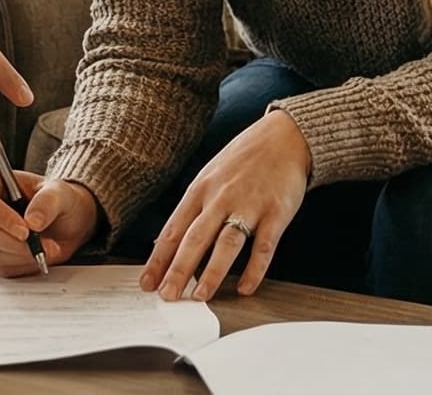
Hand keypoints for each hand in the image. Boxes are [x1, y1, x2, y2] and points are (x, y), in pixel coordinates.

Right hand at [0, 169, 98, 277]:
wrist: (67, 222)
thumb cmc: (59, 200)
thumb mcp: (59, 192)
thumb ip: (47, 202)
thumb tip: (32, 221)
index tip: (25, 229)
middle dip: (15, 242)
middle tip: (40, 243)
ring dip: (25, 254)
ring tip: (48, 246)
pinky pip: (4, 268)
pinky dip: (26, 265)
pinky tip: (40, 253)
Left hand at [141, 112, 310, 300]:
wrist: (284, 137)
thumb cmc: (243, 159)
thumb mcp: (210, 176)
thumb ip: (192, 208)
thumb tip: (168, 241)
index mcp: (200, 190)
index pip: (173, 230)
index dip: (158, 259)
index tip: (147, 282)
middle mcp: (220, 198)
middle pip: (195, 239)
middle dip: (178, 270)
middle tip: (167, 295)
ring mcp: (249, 205)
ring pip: (226, 243)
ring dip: (212, 272)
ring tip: (199, 295)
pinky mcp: (276, 212)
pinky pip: (264, 246)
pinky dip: (255, 269)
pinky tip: (246, 288)